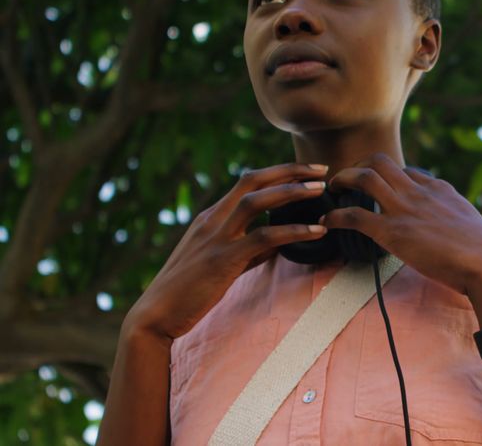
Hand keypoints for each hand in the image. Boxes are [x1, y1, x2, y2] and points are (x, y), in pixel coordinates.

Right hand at [123, 163, 332, 340]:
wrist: (155, 316)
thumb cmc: (189, 291)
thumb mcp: (222, 261)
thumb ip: (249, 248)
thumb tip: (280, 242)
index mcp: (211, 216)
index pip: (247, 182)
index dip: (279, 173)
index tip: (307, 172)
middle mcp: (212, 219)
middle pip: (253, 180)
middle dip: (289, 170)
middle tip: (321, 170)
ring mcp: (216, 237)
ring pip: (256, 201)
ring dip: (291, 191)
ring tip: (320, 190)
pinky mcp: (222, 259)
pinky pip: (263, 237)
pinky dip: (294, 231)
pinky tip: (317, 232)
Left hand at [319, 153, 481, 295]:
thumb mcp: (467, 220)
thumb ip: (451, 216)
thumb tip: (448, 228)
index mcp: (437, 188)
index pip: (407, 170)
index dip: (388, 177)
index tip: (377, 187)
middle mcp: (418, 191)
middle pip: (380, 161)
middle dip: (358, 166)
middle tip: (346, 180)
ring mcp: (404, 209)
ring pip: (364, 177)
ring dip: (342, 180)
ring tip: (331, 190)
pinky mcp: (392, 232)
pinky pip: (354, 215)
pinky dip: (336, 216)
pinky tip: (328, 223)